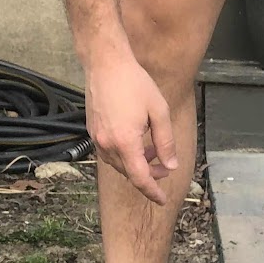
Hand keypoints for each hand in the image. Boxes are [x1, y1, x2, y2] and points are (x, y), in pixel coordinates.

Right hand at [84, 51, 177, 205]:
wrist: (104, 62)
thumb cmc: (133, 83)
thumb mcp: (159, 111)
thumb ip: (166, 142)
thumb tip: (170, 165)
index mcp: (125, 142)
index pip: (140, 178)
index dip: (153, 192)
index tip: (162, 200)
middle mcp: (107, 144)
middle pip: (129, 173)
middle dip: (148, 176)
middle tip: (165, 167)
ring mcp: (97, 139)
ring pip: (119, 165)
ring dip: (137, 164)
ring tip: (153, 151)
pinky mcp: (93, 132)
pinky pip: (110, 154)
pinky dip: (125, 155)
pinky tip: (136, 143)